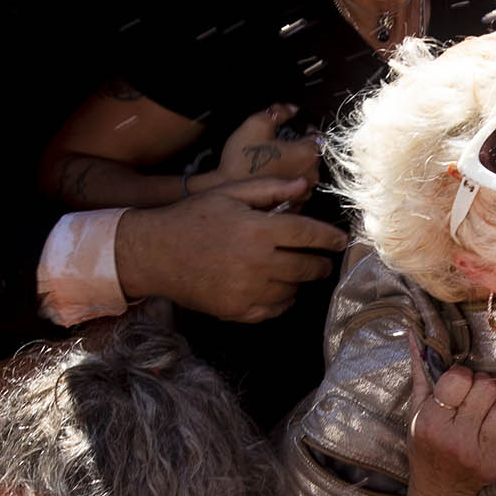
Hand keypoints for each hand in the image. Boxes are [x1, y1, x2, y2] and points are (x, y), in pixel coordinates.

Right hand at [114, 175, 348, 322]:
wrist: (154, 253)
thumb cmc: (192, 218)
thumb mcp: (229, 193)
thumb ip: (269, 189)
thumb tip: (304, 185)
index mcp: (257, 230)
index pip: (308, 235)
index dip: (329, 238)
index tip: (341, 241)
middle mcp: (256, 262)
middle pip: (306, 268)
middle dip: (320, 264)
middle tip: (324, 262)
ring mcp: (247, 290)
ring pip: (292, 290)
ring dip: (299, 282)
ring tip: (297, 273)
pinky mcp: (236, 310)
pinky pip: (273, 310)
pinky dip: (282, 301)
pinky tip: (280, 291)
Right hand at [197, 102, 319, 189]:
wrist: (226, 190)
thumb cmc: (242, 160)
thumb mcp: (257, 124)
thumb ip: (278, 111)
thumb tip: (291, 108)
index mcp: (306, 155)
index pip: (318, 137)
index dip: (309, 129)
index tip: (301, 127)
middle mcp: (310, 176)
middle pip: (313, 156)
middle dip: (302, 147)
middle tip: (286, 142)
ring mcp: (302, 193)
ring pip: (306, 173)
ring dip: (296, 165)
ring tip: (279, 159)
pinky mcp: (291, 204)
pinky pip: (296, 188)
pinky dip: (289, 181)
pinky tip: (275, 175)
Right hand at [410, 360, 495, 495]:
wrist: (439, 490)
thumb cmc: (426, 444)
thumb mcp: (416, 411)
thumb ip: (421, 372)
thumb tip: (416, 334)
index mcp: (432, 422)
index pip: (459, 379)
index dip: (462, 377)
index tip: (458, 386)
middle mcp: (456, 440)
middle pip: (487, 390)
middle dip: (483, 388)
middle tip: (474, 399)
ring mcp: (479, 456)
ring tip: (486, 415)